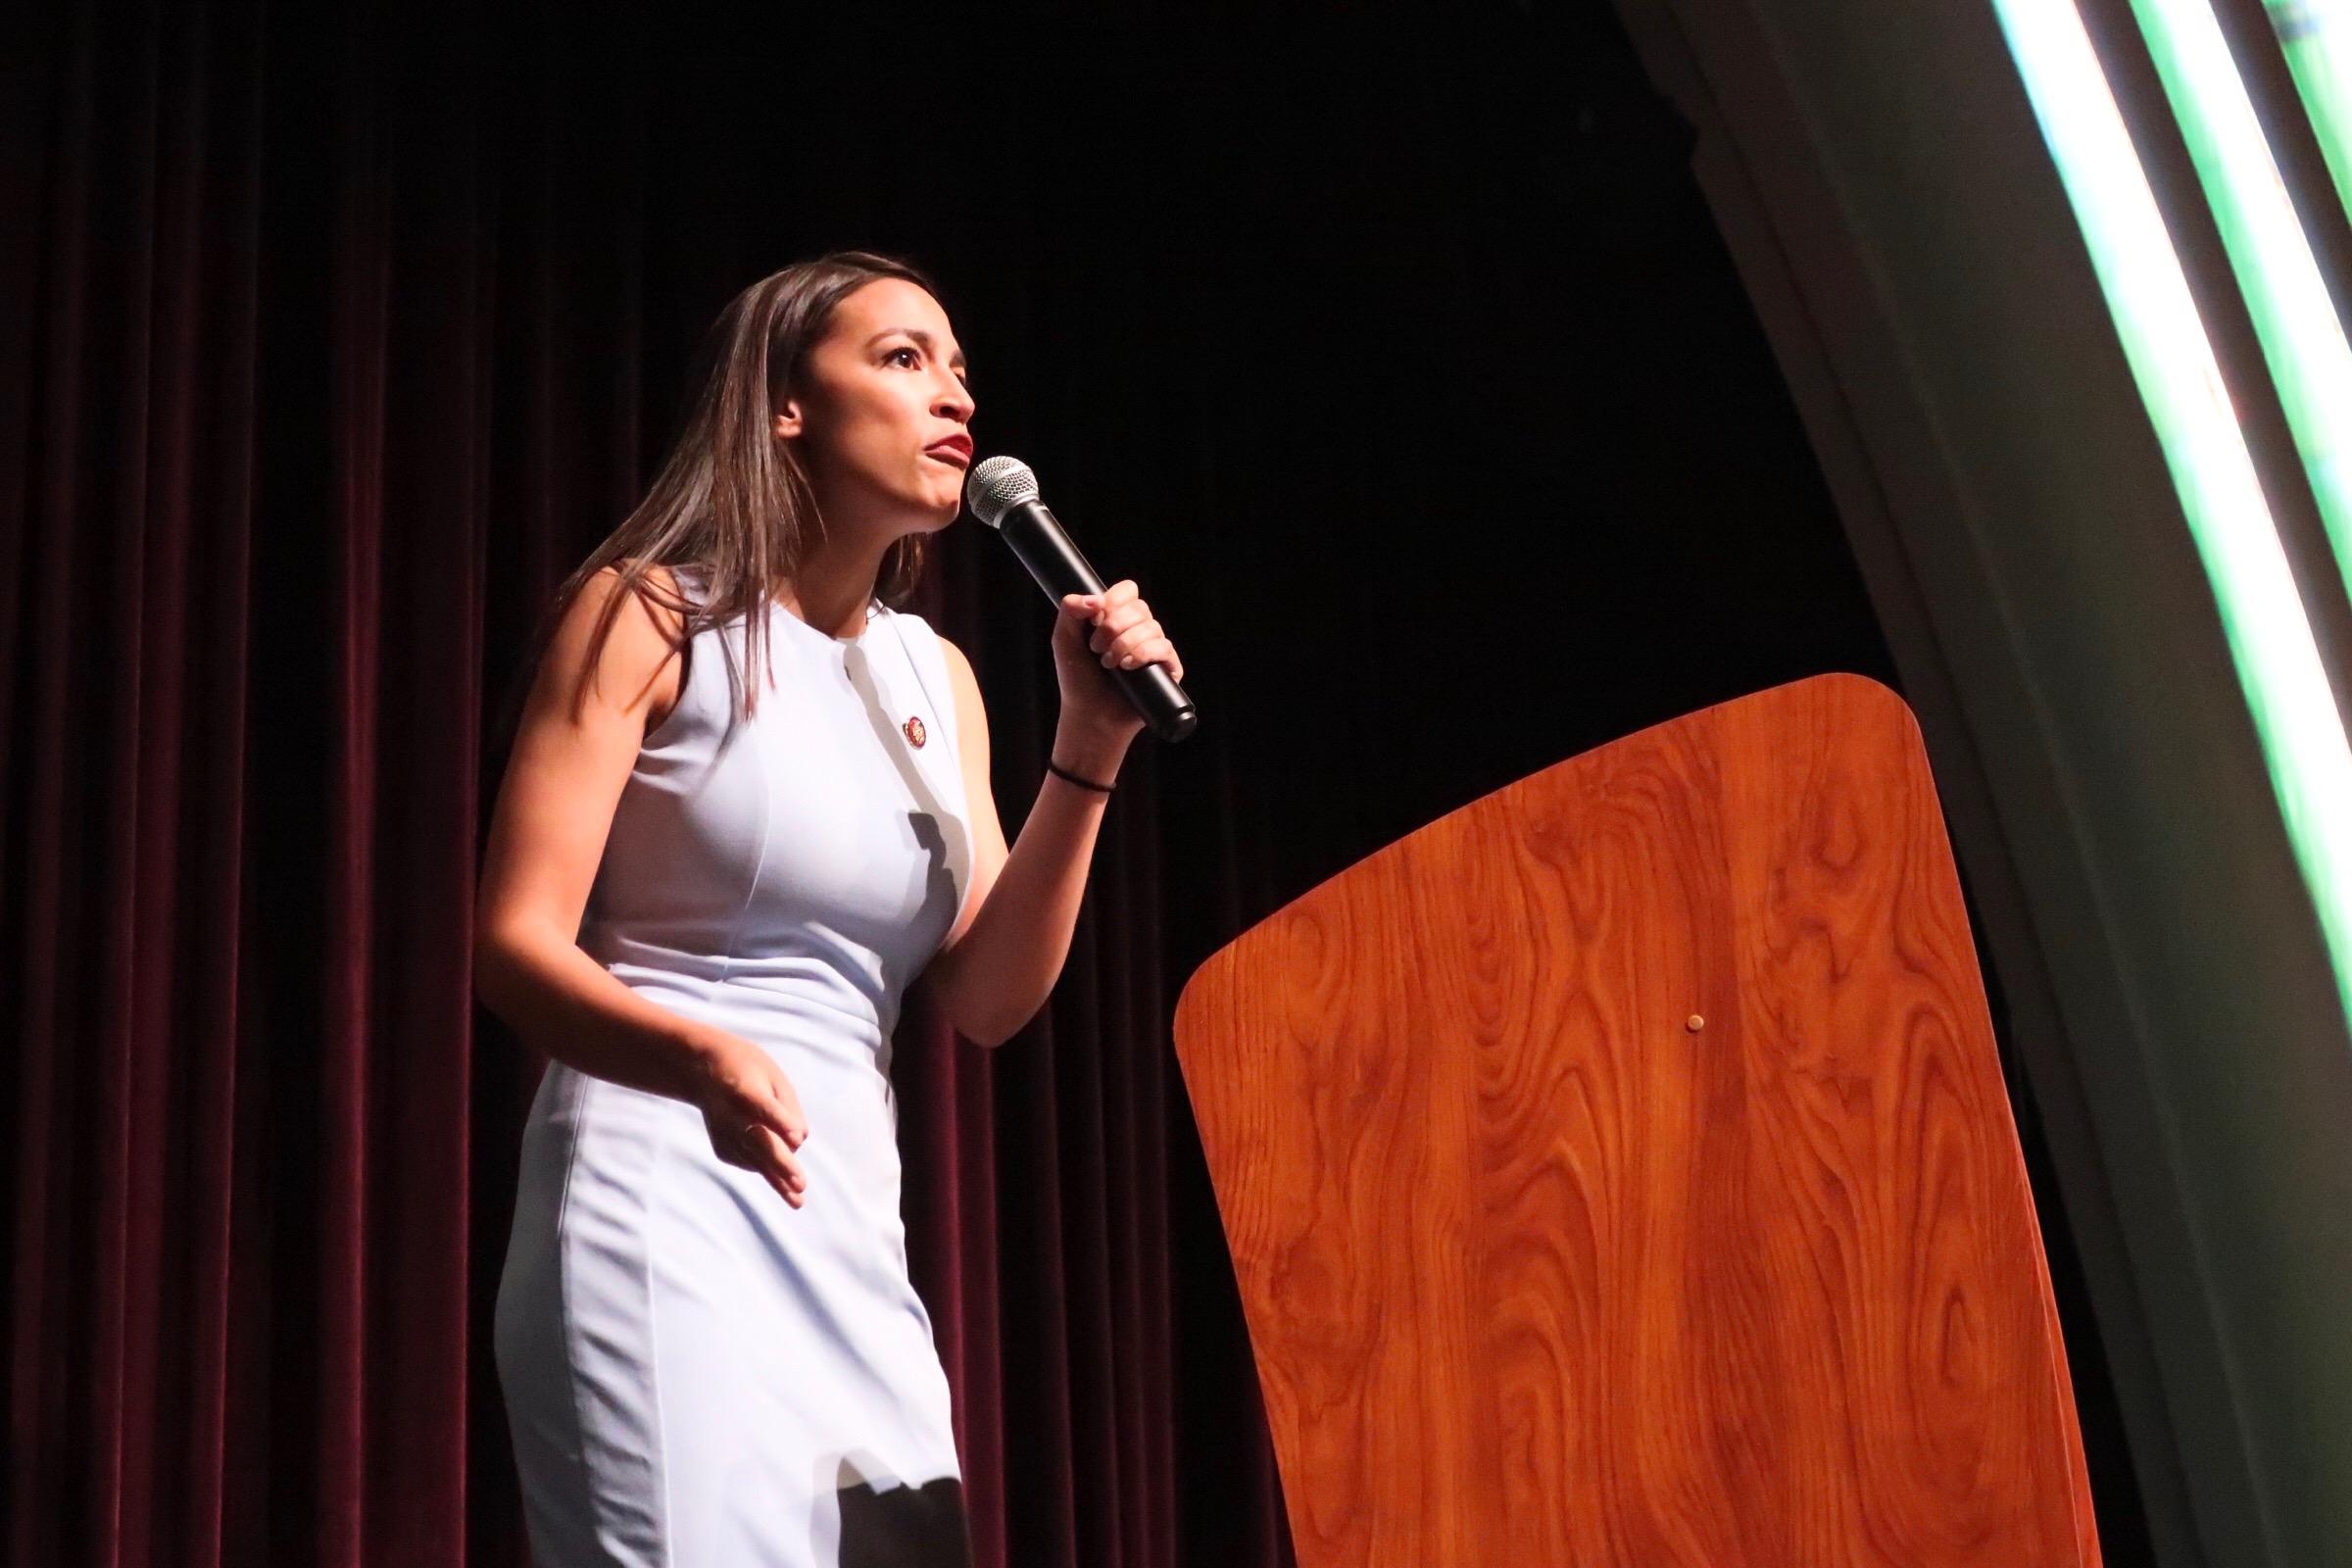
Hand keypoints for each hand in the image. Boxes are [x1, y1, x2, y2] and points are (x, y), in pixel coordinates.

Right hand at [689, 1031, 811, 1207]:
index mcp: (745, 1091)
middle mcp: (732, 1117)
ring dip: (778, 1180)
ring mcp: (724, 1135)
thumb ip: (789, 1108)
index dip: (781, 1123)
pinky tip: (782, 1174)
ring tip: (797, 1201)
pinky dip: (767, 1166)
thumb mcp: (773, 1077)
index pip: (766, 1109)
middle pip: (761, 1142)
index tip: (796, 1138)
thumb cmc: (748, 1070)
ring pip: (756, 1161)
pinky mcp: (722, 1149)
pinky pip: (751, 1162)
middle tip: (800, 1184)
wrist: (702, 1069)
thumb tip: (799, 1141)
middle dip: (781, 1164)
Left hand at [1052, 579, 1184, 743]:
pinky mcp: (1167, 668)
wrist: (1090, 714)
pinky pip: (1164, 647)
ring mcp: (1154, 648)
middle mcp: (1138, 630)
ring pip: (1151, 627)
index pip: (1127, 591)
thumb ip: (1070, 610)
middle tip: (1096, 648)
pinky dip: (1144, 654)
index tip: (1095, 619)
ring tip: (1108, 664)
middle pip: (1139, 608)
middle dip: (1113, 627)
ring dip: (1125, 644)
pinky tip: (1128, 667)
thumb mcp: (1064, 640)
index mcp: (1117, 618)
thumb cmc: (1077, 679)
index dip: (1114, 600)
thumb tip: (1096, 598)